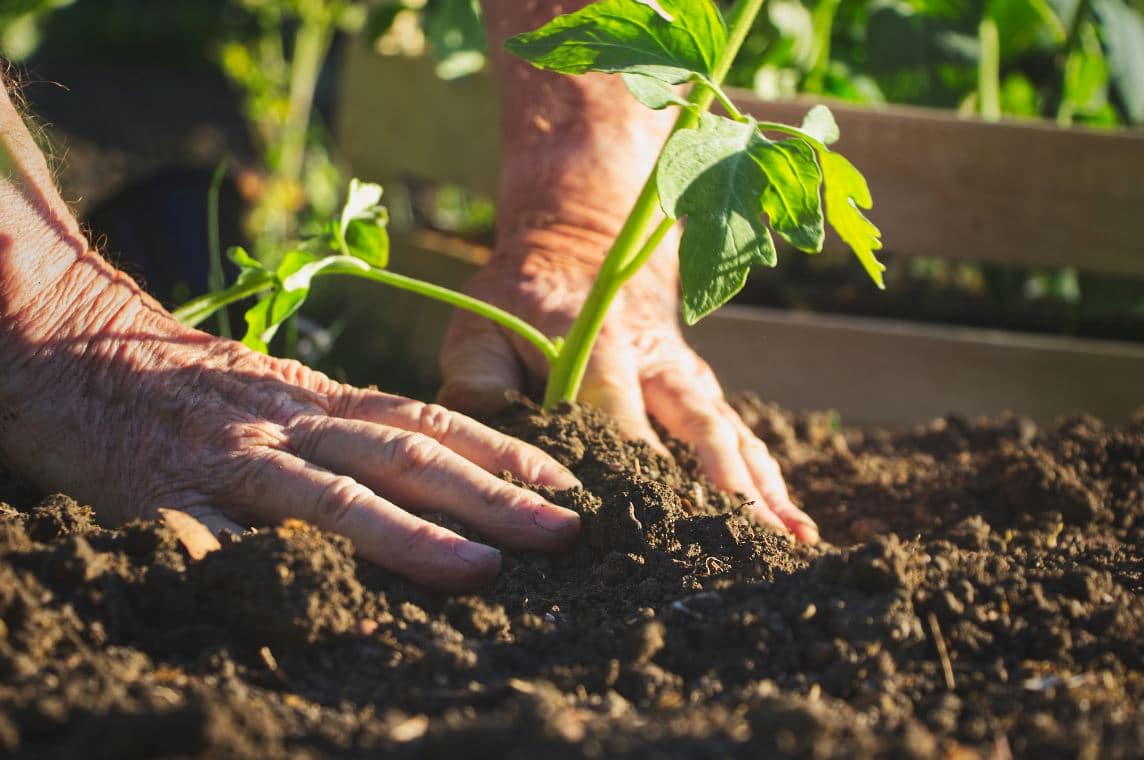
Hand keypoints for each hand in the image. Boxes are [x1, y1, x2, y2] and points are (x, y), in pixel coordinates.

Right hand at [1, 254, 580, 590]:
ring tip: (482, 568)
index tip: (568, 484)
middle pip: (405, 457)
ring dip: (411, 536)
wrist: (78, 345)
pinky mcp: (165, 496)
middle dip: (492, 497)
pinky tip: (315, 607)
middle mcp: (292, 424)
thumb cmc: (194, 382)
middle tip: (563, 531)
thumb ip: (348, 426)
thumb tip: (440, 473)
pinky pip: (217, 541)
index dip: (503, 453)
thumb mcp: (283, 390)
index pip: (430, 422)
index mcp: (322, 398)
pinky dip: (265, 572)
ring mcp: (234, 460)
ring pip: (333, 497)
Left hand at [438, 233, 818, 542]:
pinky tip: (794, 528)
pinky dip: (769, 483)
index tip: (648, 519)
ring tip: (791, 542)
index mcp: (599, 344)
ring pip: (733, 436)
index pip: (618, 410)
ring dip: (762, 489)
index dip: (633, 461)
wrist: (582, 251)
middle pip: (699, 427)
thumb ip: (477, 385)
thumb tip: (484, 449)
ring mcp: (688, 379)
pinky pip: (743, 439)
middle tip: (745, 541)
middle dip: (724, 486)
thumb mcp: (480, 329)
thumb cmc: (521, 304)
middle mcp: (658, 363)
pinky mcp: (703, 394)